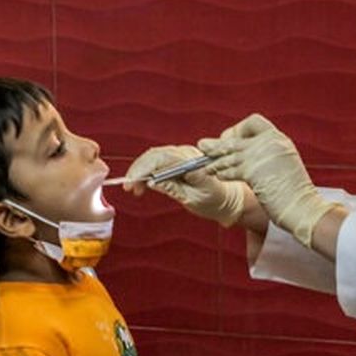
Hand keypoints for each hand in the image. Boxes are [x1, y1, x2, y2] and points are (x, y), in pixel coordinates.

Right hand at [124, 145, 247, 226]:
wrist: (228, 199)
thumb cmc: (214, 201)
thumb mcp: (193, 200)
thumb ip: (173, 189)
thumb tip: (152, 182)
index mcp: (193, 164)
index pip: (162, 159)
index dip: (143, 169)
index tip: (132, 183)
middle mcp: (187, 154)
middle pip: (155, 155)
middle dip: (138, 170)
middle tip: (128, 188)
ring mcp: (183, 155)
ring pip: (154, 156)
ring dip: (140, 171)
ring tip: (133, 189)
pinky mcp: (178, 159)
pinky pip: (158, 160)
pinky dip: (147, 171)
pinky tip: (142, 184)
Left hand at [198, 113, 334, 247]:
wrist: (302, 206)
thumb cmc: (293, 191)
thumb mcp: (284, 164)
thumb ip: (268, 154)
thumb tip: (246, 154)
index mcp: (278, 139)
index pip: (254, 122)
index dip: (239, 129)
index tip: (233, 140)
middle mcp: (270, 142)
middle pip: (236, 137)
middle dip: (218, 144)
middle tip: (204, 145)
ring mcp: (261, 155)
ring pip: (230, 153)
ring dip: (214, 159)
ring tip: (205, 164)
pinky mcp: (254, 170)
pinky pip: (231, 168)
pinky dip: (221, 171)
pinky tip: (216, 175)